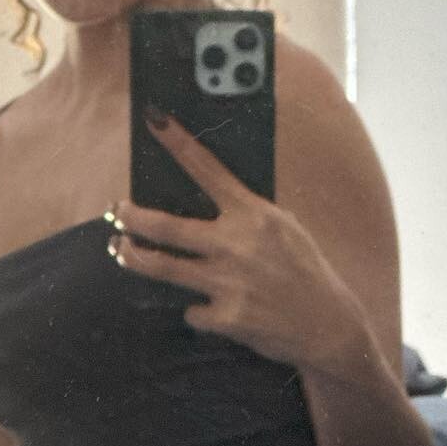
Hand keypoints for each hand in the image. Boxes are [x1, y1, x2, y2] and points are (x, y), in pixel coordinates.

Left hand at [107, 114, 369, 374]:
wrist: (328, 326)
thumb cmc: (305, 271)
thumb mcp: (284, 230)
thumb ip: (247, 215)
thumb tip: (202, 202)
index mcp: (255, 214)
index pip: (208, 169)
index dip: (178, 143)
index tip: (154, 120)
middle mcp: (238, 244)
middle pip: (166, 227)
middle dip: (133, 217)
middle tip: (117, 211)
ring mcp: (229, 282)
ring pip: (162, 268)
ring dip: (134, 258)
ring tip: (121, 251)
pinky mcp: (226, 317)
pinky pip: (193, 310)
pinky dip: (197, 309)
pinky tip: (213, 309)